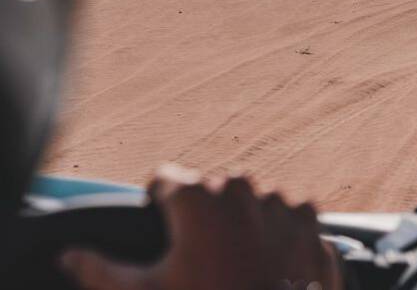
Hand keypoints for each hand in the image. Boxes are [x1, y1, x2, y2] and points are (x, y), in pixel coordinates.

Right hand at [60, 164, 342, 289]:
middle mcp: (241, 188)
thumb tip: (69, 256)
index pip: (164, 180)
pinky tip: (269, 261)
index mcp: (197, 196)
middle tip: (200, 255)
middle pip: (210, 188)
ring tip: (236, 261)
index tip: (162, 229)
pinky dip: (279, 232)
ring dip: (243, 220)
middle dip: (203, 213)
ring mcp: (281, 202)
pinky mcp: (312, 222)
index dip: (157, 205)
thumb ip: (100, 271)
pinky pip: (289, 216)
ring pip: (252, 200)